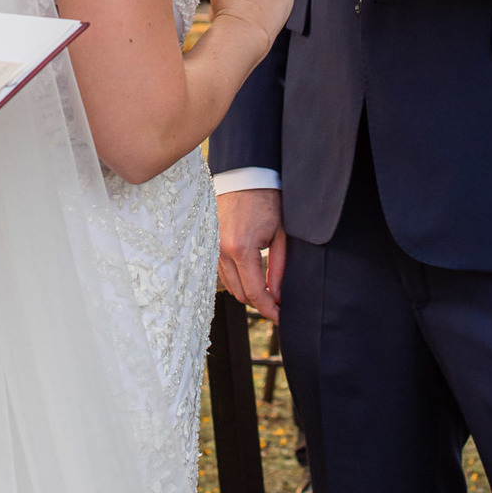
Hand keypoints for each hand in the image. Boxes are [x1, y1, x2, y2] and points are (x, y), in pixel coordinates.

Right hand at [217, 188, 285, 321]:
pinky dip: (237, 278)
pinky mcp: (210, 242)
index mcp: (241, 250)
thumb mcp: (280, 235)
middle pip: (241, 294)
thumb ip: (279, 268)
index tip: (281, 317)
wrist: (245, 175)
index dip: (269, 310)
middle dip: (260, 303)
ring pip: (230, 285)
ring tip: (268, 290)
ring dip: (248, 291)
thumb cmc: (267, 200)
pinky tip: (252, 275)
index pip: (255, 293)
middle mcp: (222, 251)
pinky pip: (223, 271)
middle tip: (278, 304)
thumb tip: (279, 295)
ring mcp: (213, 247)